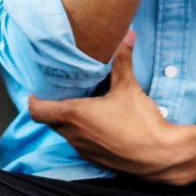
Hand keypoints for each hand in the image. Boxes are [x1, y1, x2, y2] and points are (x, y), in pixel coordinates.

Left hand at [27, 36, 195, 185]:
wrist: (161, 156)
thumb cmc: (141, 123)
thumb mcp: (129, 87)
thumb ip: (122, 60)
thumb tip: (125, 36)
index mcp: (74, 115)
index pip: (38, 111)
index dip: (34, 101)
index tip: (37, 92)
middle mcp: (74, 135)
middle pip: (51, 121)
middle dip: (53, 108)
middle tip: (61, 93)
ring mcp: (84, 150)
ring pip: (66, 133)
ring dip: (69, 122)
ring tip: (81, 106)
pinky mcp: (97, 160)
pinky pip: (81, 144)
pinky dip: (83, 134)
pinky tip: (100, 124)